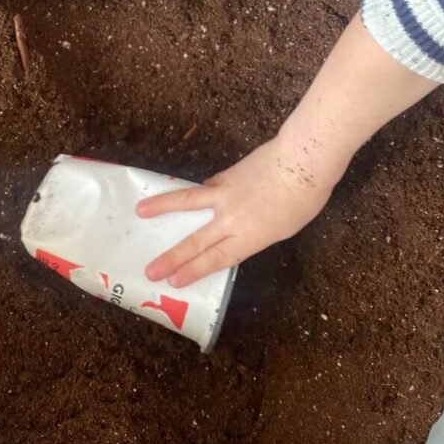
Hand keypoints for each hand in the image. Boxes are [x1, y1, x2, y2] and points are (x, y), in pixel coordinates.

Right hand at [136, 134, 345, 286]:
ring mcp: (225, 194)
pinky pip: (206, 187)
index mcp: (248, 238)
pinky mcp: (226, 175)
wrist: (302, 162)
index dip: (193, 271)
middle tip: (149, 270)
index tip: (172, 281)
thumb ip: (255, 233)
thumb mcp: (282, 230)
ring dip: (161, 207)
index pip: (214, 259)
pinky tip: (186, 194)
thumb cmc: (303, 200)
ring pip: (187, 202)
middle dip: (171, 257)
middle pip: (195, 241)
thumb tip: (236, 231)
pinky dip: (196, 193)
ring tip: (140, 210)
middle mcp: (230, 219)